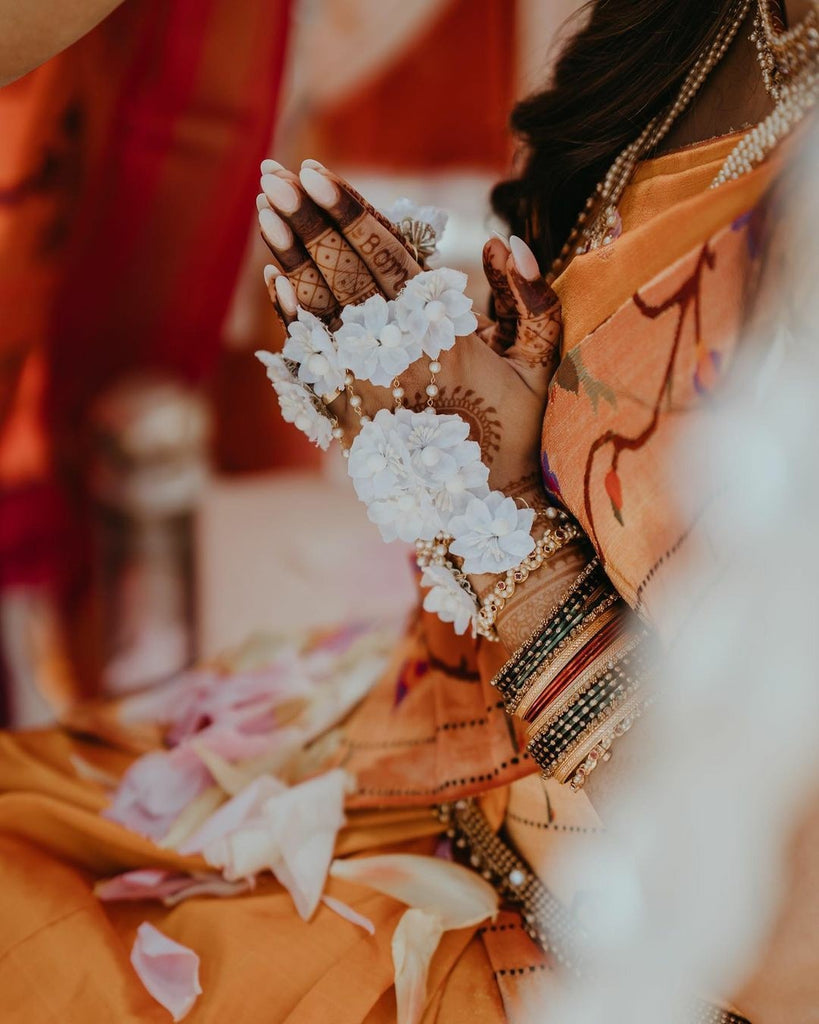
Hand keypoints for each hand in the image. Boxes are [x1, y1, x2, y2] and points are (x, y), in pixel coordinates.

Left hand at [257, 160, 561, 503]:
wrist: (479, 513)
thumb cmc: (516, 434)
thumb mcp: (541, 367)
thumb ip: (532, 303)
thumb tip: (505, 244)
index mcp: (441, 335)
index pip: (387, 259)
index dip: (350, 213)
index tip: (317, 173)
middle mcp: (394, 356)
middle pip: (343, 274)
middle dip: (308, 221)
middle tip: (276, 176)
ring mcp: (362, 385)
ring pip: (319, 309)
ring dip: (290, 255)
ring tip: (269, 209)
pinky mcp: (345, 414)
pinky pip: (311, 357)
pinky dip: (291, 316)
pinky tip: (274, 279)